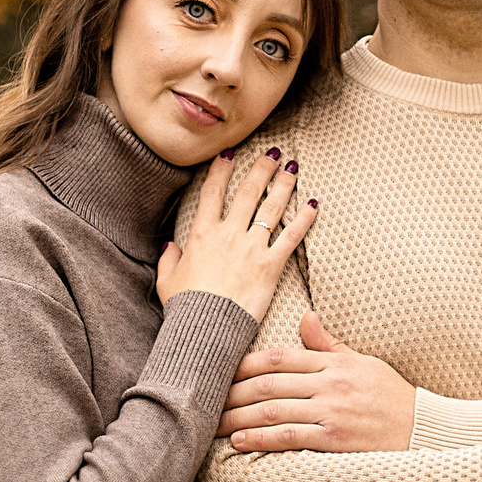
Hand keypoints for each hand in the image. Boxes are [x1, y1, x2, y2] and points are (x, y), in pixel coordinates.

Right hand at [157, 149, 316, 321]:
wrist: (206, 328)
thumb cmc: (185, 308)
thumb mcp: (167, 280)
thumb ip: (169, 259)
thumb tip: (171, 246)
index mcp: (202, 234)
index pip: (212, 192)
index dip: (222, 170)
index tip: (229, 154)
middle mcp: (228, 234)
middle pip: (249, 192)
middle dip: (262, 168)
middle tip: (273, 153)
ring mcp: (251, 248)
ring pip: (272, 207)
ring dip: (284, 184)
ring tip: (293, 168)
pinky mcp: (271, 266)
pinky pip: (291, 237)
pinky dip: (304, 219)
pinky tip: (313, 204)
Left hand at [220, 314, 416, 452]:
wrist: (422, 428)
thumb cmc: (391, 395)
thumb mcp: (362, 362)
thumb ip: (329, 344)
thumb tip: (306, 316)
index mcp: (334, 362)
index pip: (280, 357)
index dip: (245, 363)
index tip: (220, 368)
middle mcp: (329, 383)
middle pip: (268, 384)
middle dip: (232, 392)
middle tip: (205, 398)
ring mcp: (331, 411)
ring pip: (272, 411)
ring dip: (237, 417)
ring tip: (212, 422)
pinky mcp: (335, 439)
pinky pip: (289, 437)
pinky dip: (260, 438)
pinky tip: (238, 440)